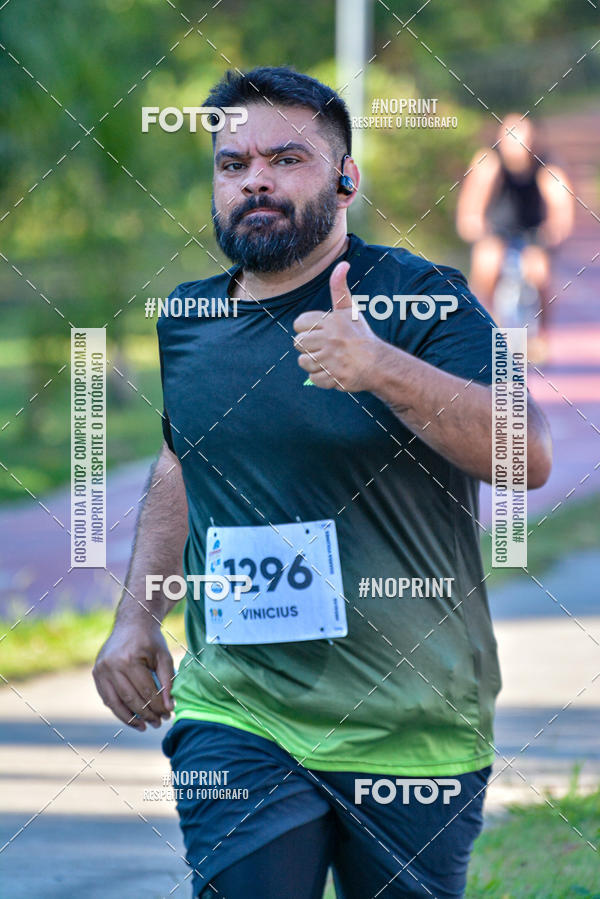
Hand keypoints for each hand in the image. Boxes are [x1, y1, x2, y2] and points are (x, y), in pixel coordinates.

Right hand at [92, 622, 174, 730]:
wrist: (131, 622)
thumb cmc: (150, 640)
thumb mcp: (164, 656)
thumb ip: (168, 681)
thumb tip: (169, 707)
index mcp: (129, 659)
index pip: (147, 690)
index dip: (158, 706)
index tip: (168, 714)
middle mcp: (112, 665)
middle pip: (131, 699)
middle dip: (147, 714)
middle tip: (159, 722)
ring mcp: (101, 669)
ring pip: (116, 702)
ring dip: (131, 718)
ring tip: (145, 726)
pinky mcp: (96, 673)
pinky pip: (107, 698)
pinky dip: (119, 710)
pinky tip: (132, 718)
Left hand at [292, 261, 381, 391]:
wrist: (377, 363)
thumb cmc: (360, 335)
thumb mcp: (350, 309)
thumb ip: (340, 288)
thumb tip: (342, 263)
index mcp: (331, 321)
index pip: (299, 324)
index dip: (306, 329)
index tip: (319, 333)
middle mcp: (330, 339)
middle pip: (298, 343)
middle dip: (308, 347)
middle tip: (324, 348)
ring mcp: (331, 359)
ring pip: (303, 362)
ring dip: (313, 363)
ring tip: (329, 360)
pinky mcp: (333, 377)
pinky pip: (312, 378)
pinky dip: (321, 378)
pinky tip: (332, 371)